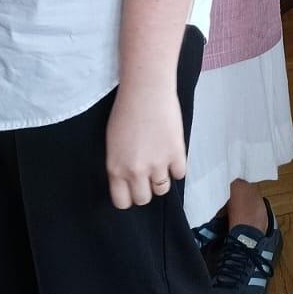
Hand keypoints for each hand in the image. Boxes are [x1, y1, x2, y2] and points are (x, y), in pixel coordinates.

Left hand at [106, 84, 186, 208]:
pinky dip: (177, 167)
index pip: (122, 202)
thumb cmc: (126, 110)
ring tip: (161, 163)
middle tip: (148, 175)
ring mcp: (157, 164)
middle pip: (143, 199)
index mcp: (116, 169)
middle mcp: (135, 171)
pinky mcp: (176, 154)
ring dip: (162, 179)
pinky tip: (173, 154)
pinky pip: (180, 174)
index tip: (133, 187)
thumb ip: (120, 164)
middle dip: (146, 189)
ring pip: (162, 189)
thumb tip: (129, 177)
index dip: (129, 196)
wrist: (146, 91)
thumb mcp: (113, 143)